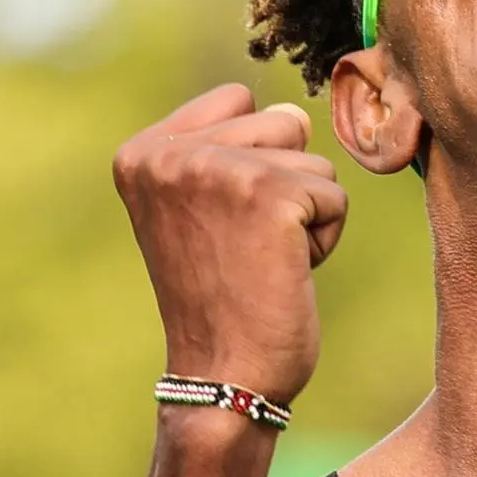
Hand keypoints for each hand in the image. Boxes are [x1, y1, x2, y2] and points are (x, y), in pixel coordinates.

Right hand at [113, 83, 347, 404]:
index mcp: (141, 152)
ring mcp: (219, 169)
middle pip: (283, 123)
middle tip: (244, 246)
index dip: (253, 159)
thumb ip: (225, 150)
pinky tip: (283, 273)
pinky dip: (324, 238)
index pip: (239, 99)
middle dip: (284, 185)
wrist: (222, 378)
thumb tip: (293, 112)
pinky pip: (335, 196)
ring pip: (314, 161)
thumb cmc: (220, 298)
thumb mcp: (195, 209)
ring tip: (262, 260)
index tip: (222, 221)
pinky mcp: (271, 194)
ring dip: (305, 214)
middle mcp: (171, 153)